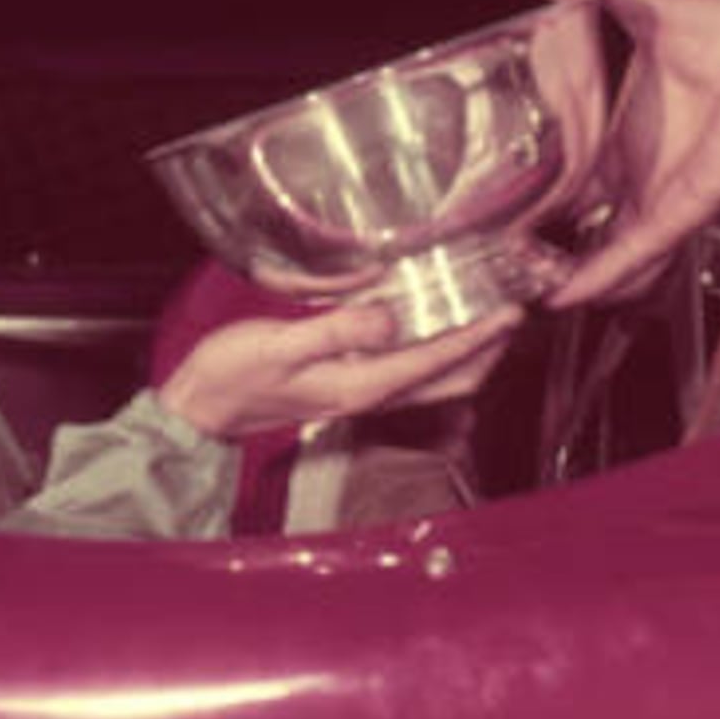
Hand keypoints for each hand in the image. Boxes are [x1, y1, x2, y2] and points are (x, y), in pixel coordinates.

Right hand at [160, 298, 522, 440]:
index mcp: (361, 385)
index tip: (511, 311)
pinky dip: (435, 350)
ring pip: (435, 379)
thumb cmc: (233, 374)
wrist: (202, 407)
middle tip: (517, 310)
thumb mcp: (280, 344)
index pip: (438, 361)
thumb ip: (337, 330)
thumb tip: (388, 317)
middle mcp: (370, 395)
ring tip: (491, 317)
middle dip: (489, 349)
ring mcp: (361, 393)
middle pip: (451, 379)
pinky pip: (410, 371)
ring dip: (468, 352)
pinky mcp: (349, 384)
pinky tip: (434, 324)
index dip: (479, 336)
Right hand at [526, 0, 719, 302]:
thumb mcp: (650, 2)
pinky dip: (602, 274)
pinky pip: (637, 249)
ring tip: (529, 292)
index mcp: (641, 119)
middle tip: (507, 250)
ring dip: (575, 270)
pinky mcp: (683, 204)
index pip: (586, 158)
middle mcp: (651, 160)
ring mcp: (666, 187)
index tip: (510, 187)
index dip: (550, 175)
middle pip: (594, 209)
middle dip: (554, 234)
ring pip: (612, 245)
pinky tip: (568, 295)